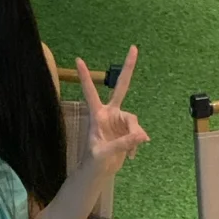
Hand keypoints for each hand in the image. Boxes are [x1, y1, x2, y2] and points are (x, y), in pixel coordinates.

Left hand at [76, 46, 149, 177]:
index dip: (84, 77)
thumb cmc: (95, 161)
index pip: (90, 92)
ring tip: (131, 151)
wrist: (101, 170)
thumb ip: (122, 144)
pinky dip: (136, 144)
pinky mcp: (128, 129)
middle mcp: (109, 113)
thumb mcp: (105, 154)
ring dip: (135, 135)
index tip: (78, 59)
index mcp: (97, 115)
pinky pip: (138, 132)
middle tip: (133, 48)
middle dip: (128, 68)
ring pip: (134, 120)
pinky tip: (131, 155)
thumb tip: (141, 135)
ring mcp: (119, 120)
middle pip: (122, 87)